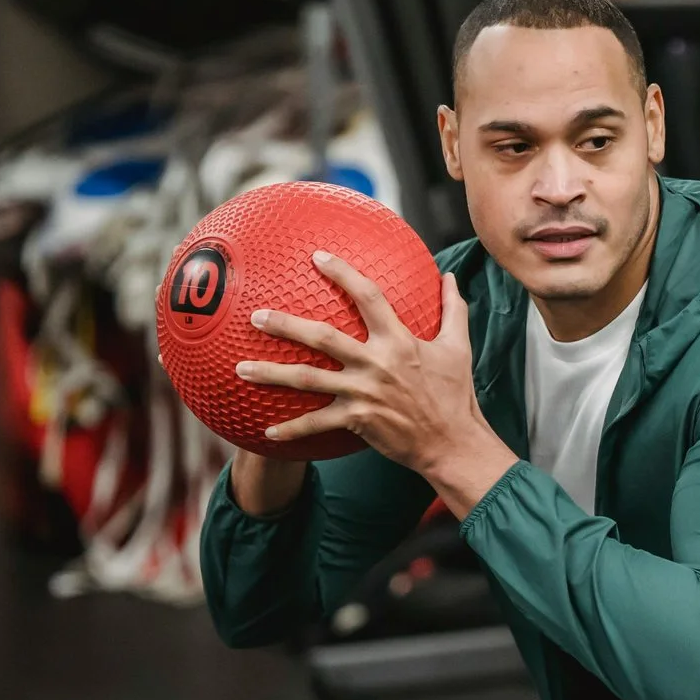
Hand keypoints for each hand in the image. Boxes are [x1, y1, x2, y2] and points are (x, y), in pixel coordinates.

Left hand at [236, 252, 516, 515]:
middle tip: (255, 316)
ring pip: (307, 379)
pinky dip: (291, 428)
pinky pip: (317, 423)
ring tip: (240, 369)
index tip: (317, 257)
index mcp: (399, 340)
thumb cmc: (455, 393)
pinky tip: (266, 430)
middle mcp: (377, 363)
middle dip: (285, 325)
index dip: (342, 273)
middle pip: (322, 337)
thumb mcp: (459, 347)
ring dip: (270, 374)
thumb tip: (449, 277)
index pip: (368, 297)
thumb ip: (453, 309)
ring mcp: (364, 392)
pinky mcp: (357, 419)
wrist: (452, 442)